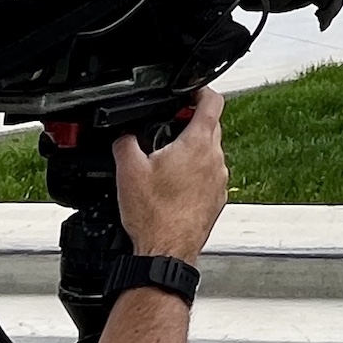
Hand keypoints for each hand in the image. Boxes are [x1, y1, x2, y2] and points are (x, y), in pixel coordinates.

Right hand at [114, 88, 227, 264]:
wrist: (166, 252)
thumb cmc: (153, 216)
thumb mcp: (128, 169)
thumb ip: (125, 140)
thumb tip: (123, 133)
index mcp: (197, 144)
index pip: (212, 101)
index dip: (200, 90)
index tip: (189, 91)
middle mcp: (215, 160)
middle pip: (211, 126)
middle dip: (190, 121)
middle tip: (169, 126)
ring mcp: (219, 181)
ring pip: (210, 152)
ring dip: (193, 150)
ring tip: (167, 160)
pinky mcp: (217, 200)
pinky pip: (209, 176)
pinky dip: (195, 173)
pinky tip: (173, 186)